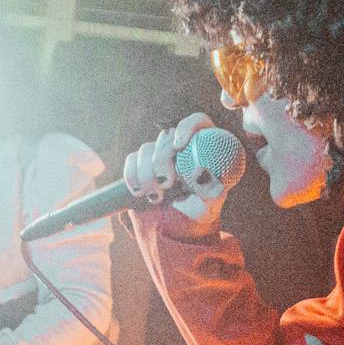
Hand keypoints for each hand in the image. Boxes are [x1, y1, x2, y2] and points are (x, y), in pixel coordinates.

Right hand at [122, 112, 226, 234]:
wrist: (182, 222)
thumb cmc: (202, 208)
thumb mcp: (212, 202)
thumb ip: (211, 190)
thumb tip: (203, 177)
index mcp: (204, 145)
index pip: (197, 122)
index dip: (186, 127)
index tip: (179, 146)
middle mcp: (180, 145)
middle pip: (167, 136)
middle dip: (162, 159)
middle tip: (167, 183)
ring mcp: (159, 153)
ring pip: (146, 149)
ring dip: (147, 173)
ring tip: (156, 197)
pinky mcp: (141, 163)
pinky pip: (131, 161)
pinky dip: (132, 176)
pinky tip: (139, 192)